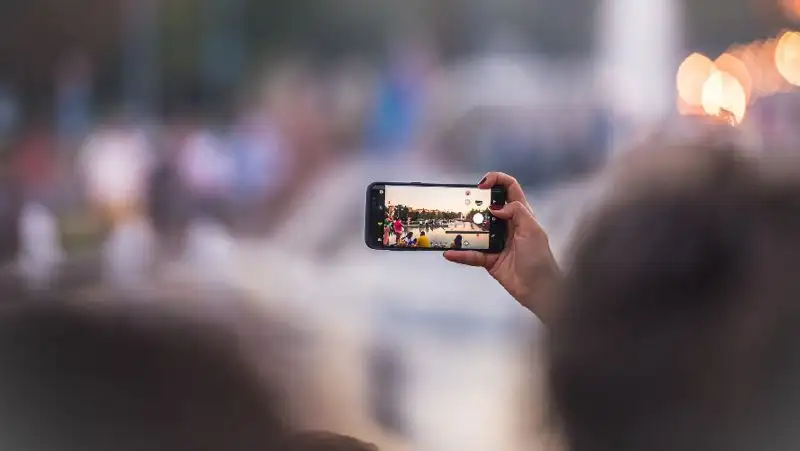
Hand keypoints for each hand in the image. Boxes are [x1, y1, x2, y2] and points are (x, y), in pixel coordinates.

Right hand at [444, 172, 560, 322]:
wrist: (539, 289)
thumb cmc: (540, 259)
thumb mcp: (533, 230)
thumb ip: (517, 212)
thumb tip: (496, 207)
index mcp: (521, 214)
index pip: (509, 189)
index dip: (497, 180)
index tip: (482, 184)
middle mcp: (507, 225)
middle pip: (488, 207)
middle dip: (475, 203)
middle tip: (462, 203)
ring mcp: (497, 242)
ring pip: (477, 230)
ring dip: (464, 228)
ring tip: (451, 225)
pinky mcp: (489, 259)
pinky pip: (471, 255)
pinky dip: (460, 254)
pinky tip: (449, 253)